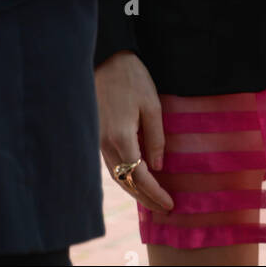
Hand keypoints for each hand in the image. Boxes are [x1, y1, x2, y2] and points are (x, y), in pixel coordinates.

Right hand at [97, 51, 173, 211]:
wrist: (104, 58)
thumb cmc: (131, 77)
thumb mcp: (151, 104)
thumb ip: (155, 137)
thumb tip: (157, 166)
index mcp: (121, 137)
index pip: (139, 176)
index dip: (155, 193)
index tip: (170, 204)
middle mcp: (105, 144)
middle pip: (125, 182)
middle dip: (145, 198)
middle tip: (163, 209)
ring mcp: (96, 140)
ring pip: (115, 176)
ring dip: (133, 190)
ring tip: (152, 199)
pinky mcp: (95, 134)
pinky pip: (110, 164)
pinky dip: (123, 176)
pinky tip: (134, 179)